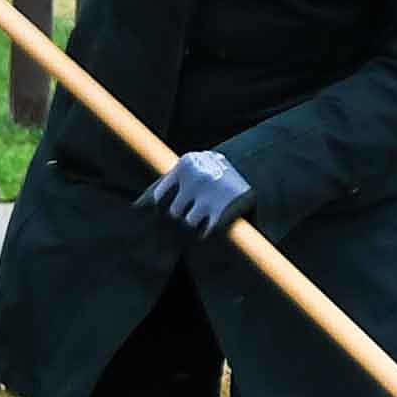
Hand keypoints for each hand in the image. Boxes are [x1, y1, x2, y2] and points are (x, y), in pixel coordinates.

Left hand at [136, 149, 253, 235]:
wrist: (261, 168)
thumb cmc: (216, 172)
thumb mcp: (192, 169)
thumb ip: (164, 184)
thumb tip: (135, 206)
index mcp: (185, 164)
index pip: (158, 197)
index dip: (164, 206)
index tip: (176, 204)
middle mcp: (196, 177)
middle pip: (173, 211)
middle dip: (183, 213)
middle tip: (199, 205)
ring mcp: (211, 194)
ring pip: (189, 222)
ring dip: (198, 222)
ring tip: (210, 211)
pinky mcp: (226, 210)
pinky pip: (206, 231)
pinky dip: (209, 232)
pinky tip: (215, 223)